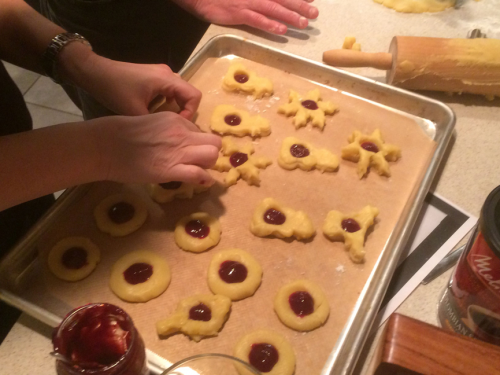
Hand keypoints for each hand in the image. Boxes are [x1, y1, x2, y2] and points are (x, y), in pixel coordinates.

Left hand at [61, 45, 201, 118]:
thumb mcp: (134, 111)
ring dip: (175, 107)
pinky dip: (167, 102)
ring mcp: (160, 73)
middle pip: (188, 94)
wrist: (95, 72)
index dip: (190, 113)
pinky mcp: (153, 76)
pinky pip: (169, 90)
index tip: (178, 126)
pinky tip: (155, 111)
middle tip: (173, 126)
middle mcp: (168, 74)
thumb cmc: (115, 89)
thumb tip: (166, 138)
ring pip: (179, 92)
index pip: (194, 96)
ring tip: (164, 120)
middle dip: (183, 111)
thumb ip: (154, 124)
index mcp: (167, 80)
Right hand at [92, 112, 220, 184]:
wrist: (106, 144)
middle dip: (210, 152)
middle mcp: (182, 133)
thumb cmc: (121, 134)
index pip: (199, 131)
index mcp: (176, 120)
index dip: (196, 142)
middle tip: (199, 161)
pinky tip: (202, 182)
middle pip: (214, 142)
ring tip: (199, 170)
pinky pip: (199, 174)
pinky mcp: (172, 170)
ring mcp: (179, 151)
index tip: (189, 151)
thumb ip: (167, 130)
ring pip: (212, 155)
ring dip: (209, 164)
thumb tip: (175, 142)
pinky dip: (205, 180)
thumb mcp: (151, 123)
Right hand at [174, 0, 318, 34]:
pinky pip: (256, 20)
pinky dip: (269, 25)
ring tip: (304, 24)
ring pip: (273, 9)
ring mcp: (246, 2)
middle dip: (299, 5)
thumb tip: (269, 1)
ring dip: (289, 16)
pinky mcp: (237, 13)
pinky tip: (281, 31)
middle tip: (315, 13)